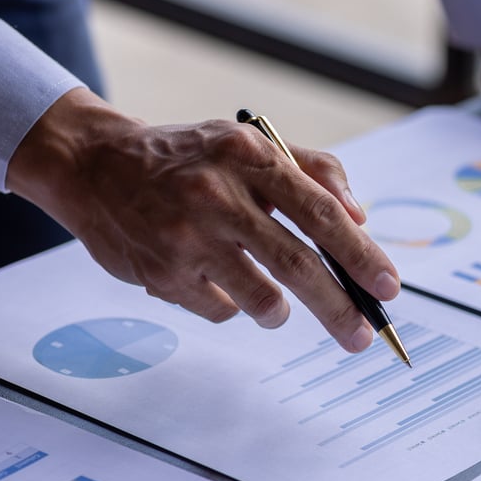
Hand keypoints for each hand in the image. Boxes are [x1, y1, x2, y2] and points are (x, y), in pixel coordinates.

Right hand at [6, 88, 399, 352]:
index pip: (319, 212)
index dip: (359, 254)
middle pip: (297, 265)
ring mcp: (185, 238)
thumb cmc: (189, 158)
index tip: (388, 287)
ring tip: (272, 298)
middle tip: (363, 336)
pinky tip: (209, 274)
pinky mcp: (162, 273)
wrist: (93, 164)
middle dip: (339, 308)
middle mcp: (216, 196)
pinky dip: (230, 303)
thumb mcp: (249, 144)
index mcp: (249, 158)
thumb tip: (360, 218)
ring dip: (279, 310)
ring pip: (262, 299)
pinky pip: (222, 310)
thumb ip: (313, 170)